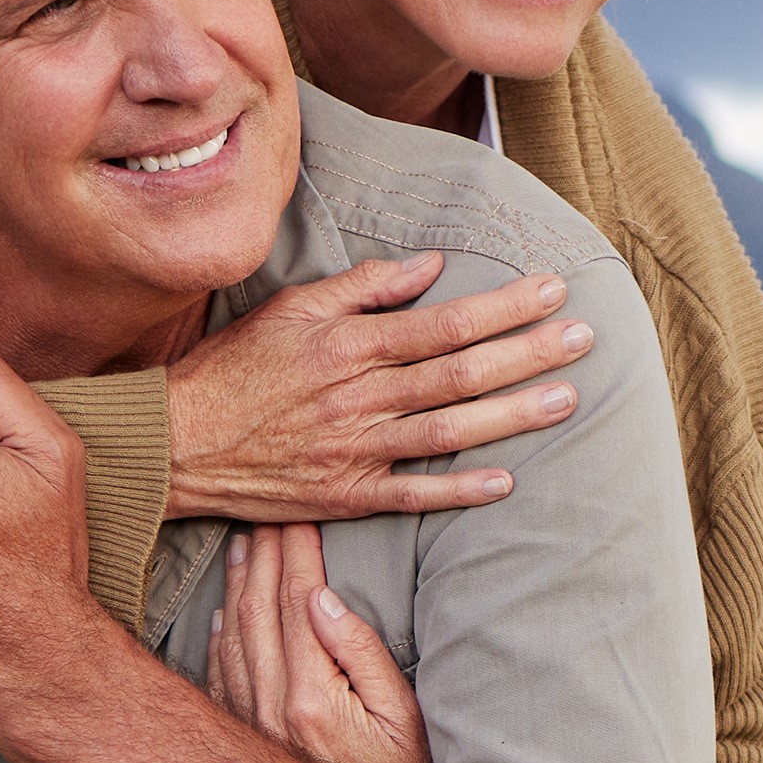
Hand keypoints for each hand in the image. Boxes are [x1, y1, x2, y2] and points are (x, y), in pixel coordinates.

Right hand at [162, 256, 588, 523]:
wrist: (176, 444)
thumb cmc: (234, 369)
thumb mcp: (290, 309)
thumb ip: (362, 288)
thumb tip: (429, 266)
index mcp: (348, 347)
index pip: (442, 322)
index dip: (503, 307)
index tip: (552, 289)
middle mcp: (358, 398)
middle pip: (459, 373)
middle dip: (528, 353)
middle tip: (585, 338)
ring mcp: (354, 451)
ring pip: (448, 431)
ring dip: (512, 415)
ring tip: (566, 399)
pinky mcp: (345, 496)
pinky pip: (411, 496)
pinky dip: (458, 492)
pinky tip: (505, 482)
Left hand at [204, 522, 433, 762]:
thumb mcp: (402, 717)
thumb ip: (360, 655)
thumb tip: (322, 600)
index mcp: (311, 698)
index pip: (297, 603)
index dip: (297, 553)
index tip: (299, 515)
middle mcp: (268, 708)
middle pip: (257, 610)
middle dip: (262, 554)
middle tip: (265, 511)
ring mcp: (248, 723)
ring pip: (231, 635)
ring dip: (236, 584)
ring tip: (241, 543)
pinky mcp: (241, 735)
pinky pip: (219, 672)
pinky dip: (219, 632)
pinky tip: (223, 609)